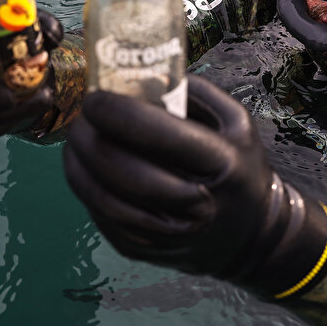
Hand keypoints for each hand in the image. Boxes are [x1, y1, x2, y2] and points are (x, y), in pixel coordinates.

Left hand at [63, 76, 326, 296]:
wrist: (250, 233)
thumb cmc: (240, 166)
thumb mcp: (236, 121)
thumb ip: (194, 92)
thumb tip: (140, 74)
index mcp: (221, 163)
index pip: (159, 135)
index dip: (118, 112)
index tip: (96, 96)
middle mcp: (196, 205)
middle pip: (123, 170)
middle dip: (90, 138)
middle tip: (81, 116)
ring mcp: (167, 235)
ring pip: (103, 198)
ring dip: (79, 163)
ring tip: (76, 139)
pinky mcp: (143, 251)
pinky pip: (101, 216)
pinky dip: (85, 187)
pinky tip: (85, 166)